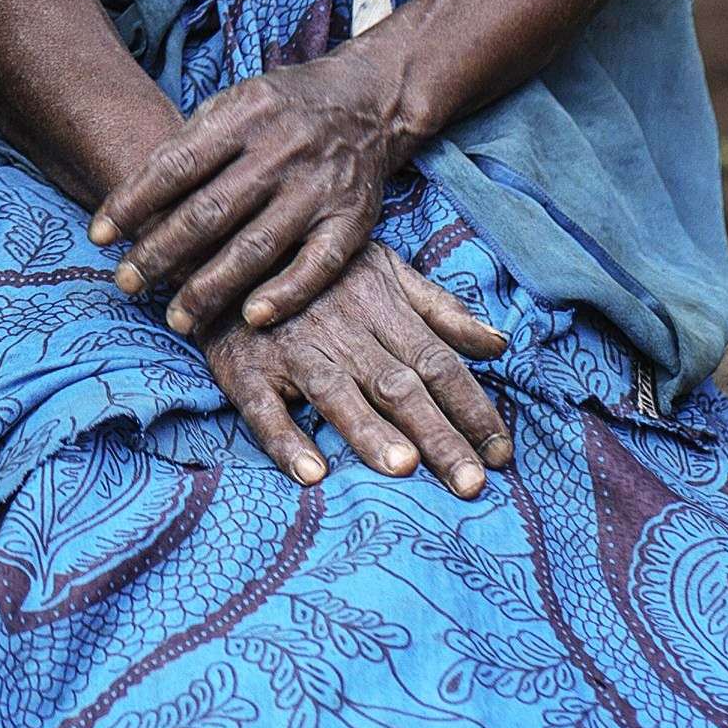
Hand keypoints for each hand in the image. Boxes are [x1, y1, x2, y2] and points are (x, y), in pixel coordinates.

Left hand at [92, 42, 415, 335]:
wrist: (367, 102)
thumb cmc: (280, 110)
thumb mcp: (233, 103)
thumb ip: (190, 144)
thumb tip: (132, 199)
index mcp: (242, 117)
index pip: (174, 167)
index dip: (131, 203)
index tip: (98, 238)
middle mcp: (281, 151)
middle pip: (209, 212)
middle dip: (160, 253)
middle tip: (125, 283)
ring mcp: (319, 188)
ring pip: (256, 246)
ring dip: (211, 287)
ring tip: (177, 317)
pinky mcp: (354, 220)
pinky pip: (319, 265)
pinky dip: (286, 293)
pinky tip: (252, 318)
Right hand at [198, 244, 512, 497]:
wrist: (224, 242)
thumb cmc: (314, 266)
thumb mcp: (384, 270)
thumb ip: (440, 309)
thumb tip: (500, 344)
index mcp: (381, 309)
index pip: (439, 363)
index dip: (473, 409)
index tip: (503, 453)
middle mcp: (342, 332)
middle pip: (399, 386)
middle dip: (438, 436)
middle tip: (471, 485)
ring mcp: (291, 350)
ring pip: (336, 394)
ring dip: (368, 431)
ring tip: (401, 467)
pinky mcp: (244, 367)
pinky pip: (264, 408)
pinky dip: (285, 439)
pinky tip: (310, 472)